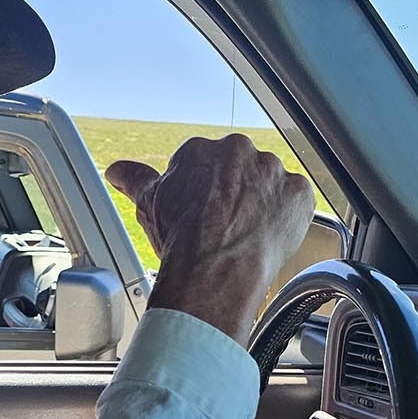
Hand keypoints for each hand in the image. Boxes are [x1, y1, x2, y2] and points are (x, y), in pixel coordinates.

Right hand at [106, 135, 314, 343]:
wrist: (214, 269)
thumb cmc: (182, 239)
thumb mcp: (150, 203)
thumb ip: (135, 179)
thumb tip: (118, 171)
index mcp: (203, 149)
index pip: (207, 167)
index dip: (206, 195)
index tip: (205, 215)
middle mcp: (240, 151)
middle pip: (241, 171)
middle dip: (236, 195)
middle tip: (226, 226)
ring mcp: (273, 171)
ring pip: (270, 184)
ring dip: (263, 204)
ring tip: (247, 234)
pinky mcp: (299, 192)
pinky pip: (297, 200)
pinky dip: (287, 216)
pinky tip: (268, 235)